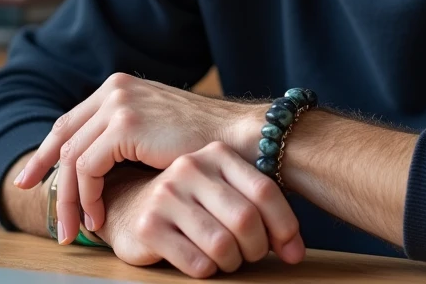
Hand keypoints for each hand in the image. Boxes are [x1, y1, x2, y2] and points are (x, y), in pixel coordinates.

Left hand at [14, 73, 261, 238]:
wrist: (235, 138)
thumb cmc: (201, 142)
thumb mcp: (154, 130)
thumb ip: (124, 136)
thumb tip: (94, 163)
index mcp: (119, 87)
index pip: (71, 121)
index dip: (48, 151)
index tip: (33, 177)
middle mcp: (114, 90)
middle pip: (64, 135)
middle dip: (44, 172)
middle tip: (32, 201)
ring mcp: (118, 105)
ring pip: (73, 157)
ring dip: (68, 197)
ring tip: (72, 228)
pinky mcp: (125, 126)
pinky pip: (89, 168)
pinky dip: (87, 196)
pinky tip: (96, 216)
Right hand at [99, 142, 304, 278]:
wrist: (130, 205)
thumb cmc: (191, 204)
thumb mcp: (225, 193)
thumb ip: (261, 210)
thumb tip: (294, 252)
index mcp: (216, 154)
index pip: (265, 190)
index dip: (284, 226)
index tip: (290, 250)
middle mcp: (189, 168)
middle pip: (245, 219)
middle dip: (256, 248)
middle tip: (250, 255)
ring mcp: (166, 195)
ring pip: (222, 244)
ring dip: (232, 262)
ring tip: (227, 259)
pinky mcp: (148, 226)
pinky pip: (196, 262)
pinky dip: (208, 271)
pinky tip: (202, 263)